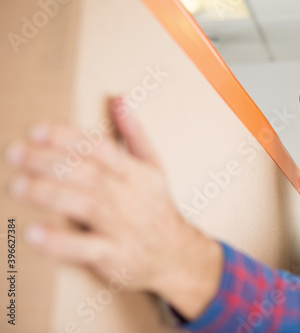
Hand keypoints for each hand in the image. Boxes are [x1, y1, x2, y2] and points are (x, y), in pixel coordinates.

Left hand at [5, 98, 222, 319]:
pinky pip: (86, 249)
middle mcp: (129, 197)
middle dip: (49, 162)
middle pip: (87, 174)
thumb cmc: (156, 206)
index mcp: (135, 173)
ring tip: (18, 185)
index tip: (37, 131)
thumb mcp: (153, 167)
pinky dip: (60, 242)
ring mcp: (122, 227)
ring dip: (49, 194)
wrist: (176, 253)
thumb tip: (119, 100)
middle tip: (15, 154)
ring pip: (84, 206)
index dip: (69, 137)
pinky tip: (34, 233)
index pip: (101, 149)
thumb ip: (134, 134)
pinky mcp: (115, 255)